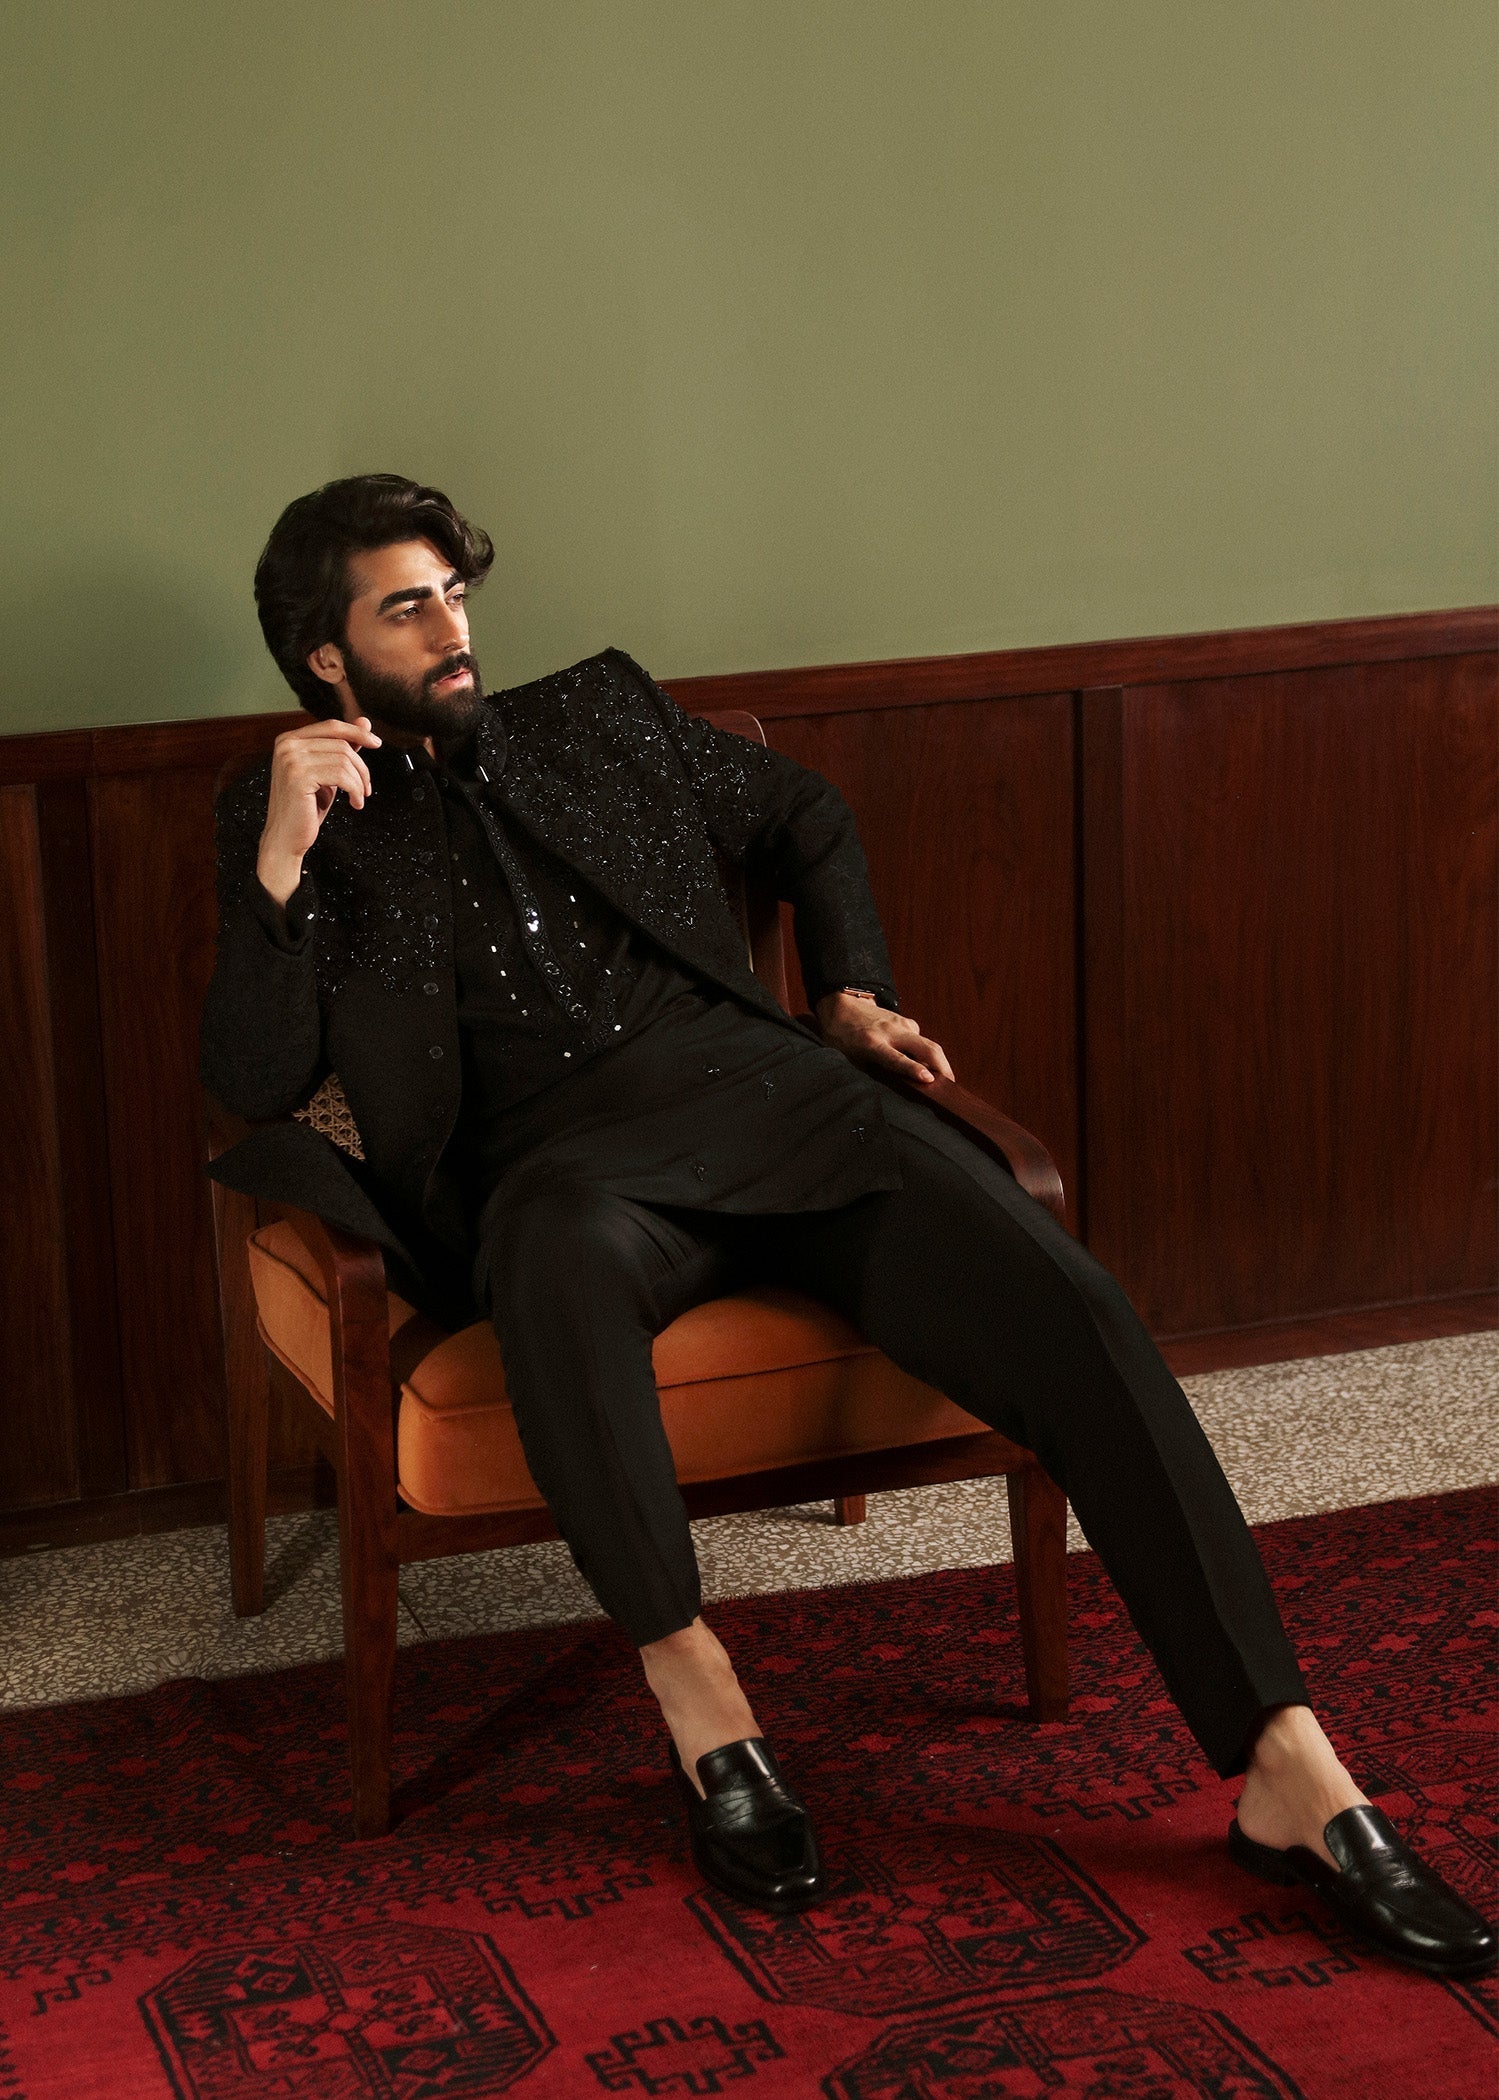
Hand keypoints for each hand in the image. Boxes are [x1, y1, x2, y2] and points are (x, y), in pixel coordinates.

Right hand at [256, 715, 382, 905]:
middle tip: (367, 787)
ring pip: (344, 759)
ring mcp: (290, 759)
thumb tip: (364, 722)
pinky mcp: (298, 777)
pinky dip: (355, 790)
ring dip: (359, 781)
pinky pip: (341, 775)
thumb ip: (342, 747)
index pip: (331, 726)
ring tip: (359, 797)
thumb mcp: (327, 773)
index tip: (376, 743)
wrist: (286, 837)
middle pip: (341, 743)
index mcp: (289, 740)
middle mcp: (286, 745)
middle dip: (361, 767)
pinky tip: (355, 803)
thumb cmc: (306, 807)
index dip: (356, 733)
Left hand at [814, 990, 955, 1086]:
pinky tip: (924, 1061)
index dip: (913, 1069)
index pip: (896, 1058)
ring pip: (927, 1043)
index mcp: (871, 1043)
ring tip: (944, 1078)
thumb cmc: (843, 1038)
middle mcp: (889, 1032)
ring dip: (938, 1061)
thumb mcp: (852, 1059)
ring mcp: (899, 1023)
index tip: (929, 1079)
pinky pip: (920, 1038)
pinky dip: (925, 1051)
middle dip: (943, 1066)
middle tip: (951, 1084)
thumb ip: (873, 1071)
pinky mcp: (905, 1021)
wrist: (841, 1006)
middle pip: (926, 1047)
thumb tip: (899, 1088)